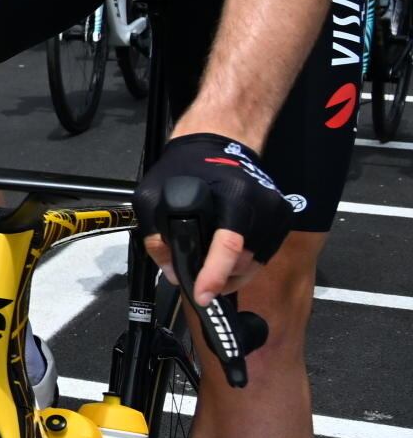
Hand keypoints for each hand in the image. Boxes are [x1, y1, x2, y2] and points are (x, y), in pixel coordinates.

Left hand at [137, 131, 292, 302]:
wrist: (221, 142)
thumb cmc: (186, 166)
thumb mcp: (153, 196)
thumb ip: (156, 235)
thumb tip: (174, 272)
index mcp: (234, 196)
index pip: (229, 244)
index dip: (215, 275)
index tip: (203, 296)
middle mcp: (263, 205)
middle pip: (243, 261)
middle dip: (218, 278)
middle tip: (197, 282)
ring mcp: (278, 212)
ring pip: (256, 263)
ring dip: (232, 275)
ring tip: (210, 272)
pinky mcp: (284, 218)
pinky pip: (264, 254)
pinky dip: (244, 263)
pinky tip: (226, 259)